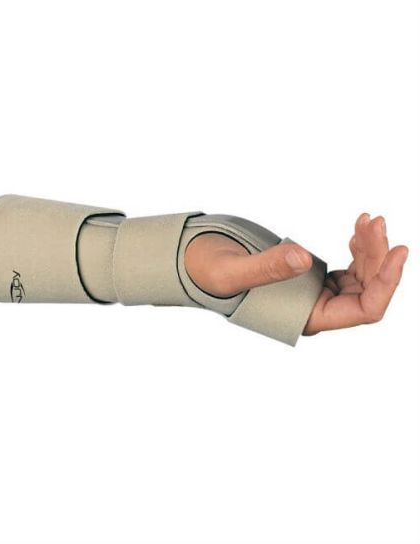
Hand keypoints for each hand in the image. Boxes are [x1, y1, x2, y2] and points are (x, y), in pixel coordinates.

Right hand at [183, 214, 408, 334]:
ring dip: (371, 248)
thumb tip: (304, 258)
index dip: (386, 284)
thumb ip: (266, 267)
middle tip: (372, 221)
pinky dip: (359, 248)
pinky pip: (351, 269)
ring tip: (367, 219)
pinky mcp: (314, 278)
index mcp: (304, 318)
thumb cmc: (211, 274)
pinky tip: (357, 230)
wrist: (201, 265)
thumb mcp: (233, 271)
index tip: (398, 249)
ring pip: (362, 277)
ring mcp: (317, 294)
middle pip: (367, 289)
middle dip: (377, 256)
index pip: (362, 311)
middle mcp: (316, 310)